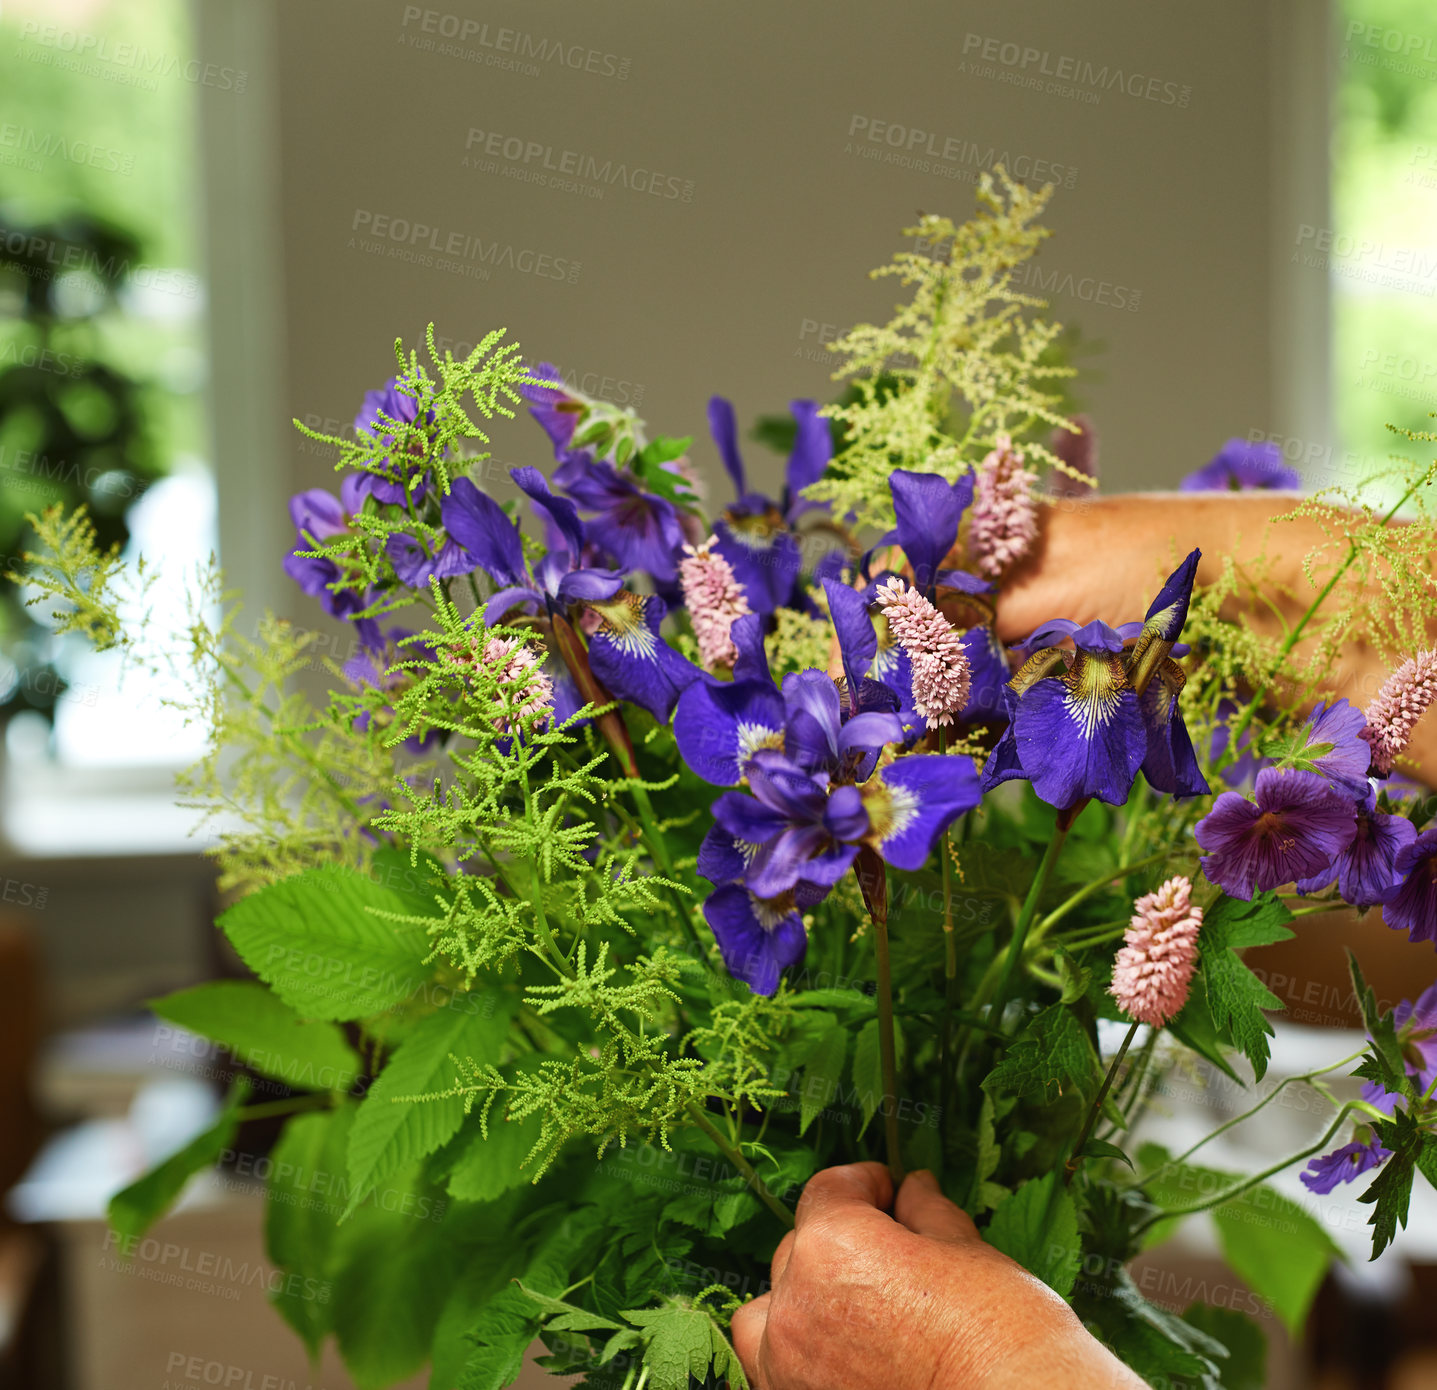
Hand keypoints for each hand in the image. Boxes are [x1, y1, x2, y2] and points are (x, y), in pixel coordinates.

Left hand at [730, 1163, 1144, 1389]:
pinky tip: (846, 1359)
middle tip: (895, 1256)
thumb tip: (914, 1189)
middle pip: (800, 1251)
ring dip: (802, 1302)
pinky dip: (796, 1359)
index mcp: (833, 1247)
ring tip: (857, 1313)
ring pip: (771, 1315)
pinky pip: (773, 1372)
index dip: (864, 1184)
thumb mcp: (971, 1256)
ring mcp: (790, 1370)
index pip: (828, 1191)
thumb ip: (927, 1216)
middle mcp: (796, 1305)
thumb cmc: (1005, 1339)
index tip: (890, 1191)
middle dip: (841, 1244)